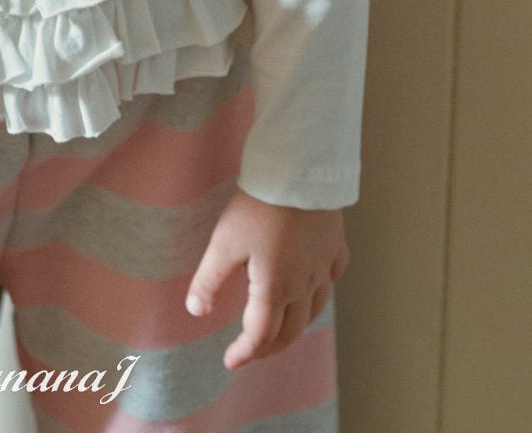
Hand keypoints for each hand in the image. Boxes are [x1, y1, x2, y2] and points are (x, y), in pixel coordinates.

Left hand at [185, 189, 348, 369]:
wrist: (300, 170)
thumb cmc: (258, 205)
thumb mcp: (224, 242)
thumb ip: (210, 280)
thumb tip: (196, 312)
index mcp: (275, 289)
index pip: (260, 335)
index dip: (244, 353)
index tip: (230, 360)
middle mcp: (304, 286)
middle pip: (290, 332)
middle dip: (268, 347)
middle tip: (251, 350)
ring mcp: (323, 267)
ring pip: (314, 311)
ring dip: (294, 327)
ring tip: (279, 328)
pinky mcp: (335, 247)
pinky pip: (330, 282)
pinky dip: (318, 295)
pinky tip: (311, 288)